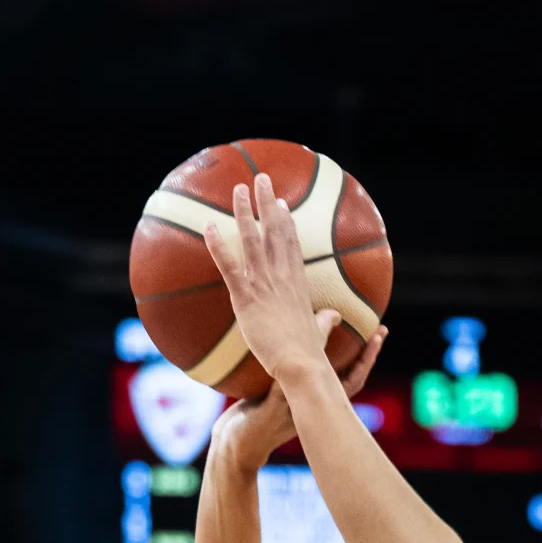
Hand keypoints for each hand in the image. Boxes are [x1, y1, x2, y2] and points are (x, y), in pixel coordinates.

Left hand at [202, 174, 341, 385]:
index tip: (282, 203)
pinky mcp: (245, 296)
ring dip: (245, 211)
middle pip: (274, 230)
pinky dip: (217, 245)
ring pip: (252, 239)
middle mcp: (281, 275)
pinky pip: (228, 265)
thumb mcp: (319, 332)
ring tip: (239, 188)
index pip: (291, 244)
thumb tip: (333, 317)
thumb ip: (324, 321)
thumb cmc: (309, 353)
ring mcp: (263, 283)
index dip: (286, 221)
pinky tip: (208, 226)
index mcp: (297, 282)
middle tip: (262, 179)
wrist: (300, 363)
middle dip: (268, 202)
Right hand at [209, 313, 386, 469]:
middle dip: (362, 347)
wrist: (231, 448)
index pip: (352, 378)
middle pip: (345, 367)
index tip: (378, 336)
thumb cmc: (252, 434)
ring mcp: (297, 395)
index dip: (367, 358)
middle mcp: (310, 397)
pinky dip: (306, 348)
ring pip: (324, 364)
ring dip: (338, 345)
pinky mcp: (280, 391)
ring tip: (344, 323)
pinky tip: (301, 334)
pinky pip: (299, 364)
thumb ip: (283, 390)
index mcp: (315, 403)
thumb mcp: (269, 410)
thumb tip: (300, 365)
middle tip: (377, 326)